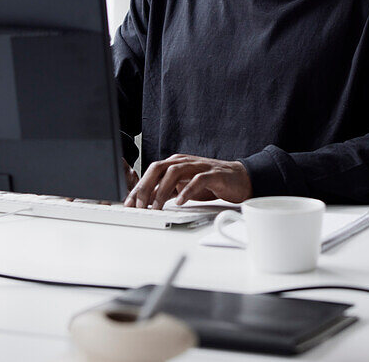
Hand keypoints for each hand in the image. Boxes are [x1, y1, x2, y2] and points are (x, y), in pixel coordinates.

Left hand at [124, 154, 251, 209]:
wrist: (240, 179)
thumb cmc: (211, 183)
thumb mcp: (183, 188)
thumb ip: (166, 191)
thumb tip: (146, 202)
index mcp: (175, 163)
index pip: (151, 172)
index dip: (138, 187)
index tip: (128, 204)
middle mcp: (185, 162)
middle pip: (158, 168)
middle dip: (145, 187)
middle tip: (139, 206)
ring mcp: (199, 166)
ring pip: (174, 173)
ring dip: (162, 191)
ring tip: (156, 208)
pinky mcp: (213, 174)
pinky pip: (197, 179)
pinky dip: (186, 190)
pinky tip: (180, 202)